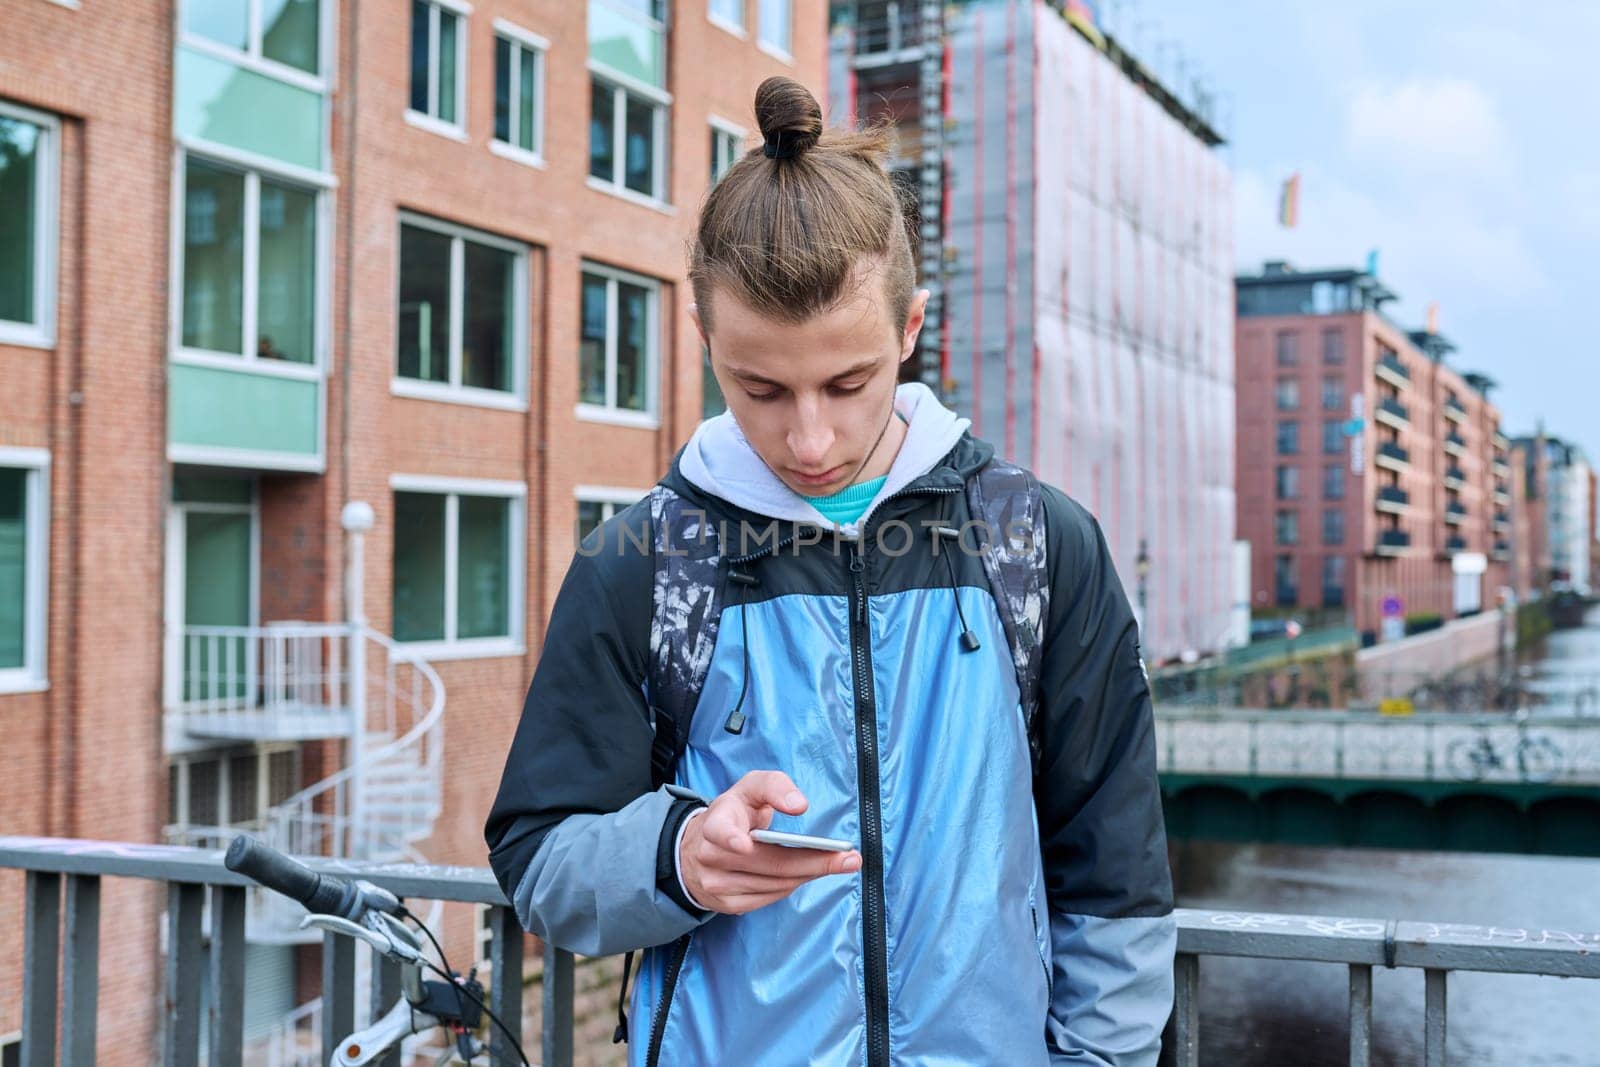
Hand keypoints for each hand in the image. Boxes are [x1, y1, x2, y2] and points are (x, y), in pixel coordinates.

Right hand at [678, 770, 861, 914]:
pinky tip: (809, 873)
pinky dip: (793, 884)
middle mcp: (711, 856)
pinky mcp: (727, 905)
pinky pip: (770, 897)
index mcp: (715, 822)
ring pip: (775, 883)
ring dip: (810, 874)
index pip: (720, 830)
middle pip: (768, 863)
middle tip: (849, 857)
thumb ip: (775, 786)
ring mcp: (717, 884)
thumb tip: (799, 805)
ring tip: (840, 863)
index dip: (731, 838)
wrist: (698, 848)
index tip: (744, 845)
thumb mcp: (751, 788)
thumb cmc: (735, 813)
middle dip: (813, 861)